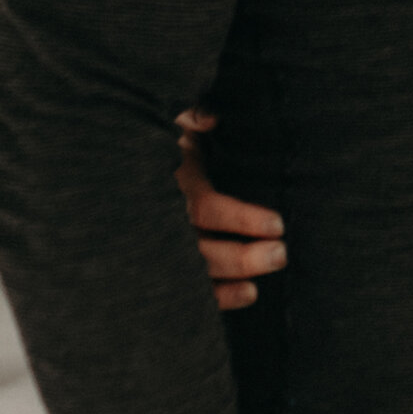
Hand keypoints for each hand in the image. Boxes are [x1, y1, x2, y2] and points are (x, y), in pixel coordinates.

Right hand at [176, 110, 286, 309]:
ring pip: (200, 271)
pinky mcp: (174, 264)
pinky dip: (221, 297)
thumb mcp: (175, 120)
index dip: (241, 219)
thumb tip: (211, 119)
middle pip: (203, 249)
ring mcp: (168, 246)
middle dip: (244, 257)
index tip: (277, 224)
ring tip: (274, 265)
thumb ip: (193, 116)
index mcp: (173, 185)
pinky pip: (195, 288)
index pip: (207, 209)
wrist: (130, 166)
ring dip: (237, 275)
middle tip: (281, 254)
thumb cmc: (165, 141)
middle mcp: (169, 220)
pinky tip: (251, 294)